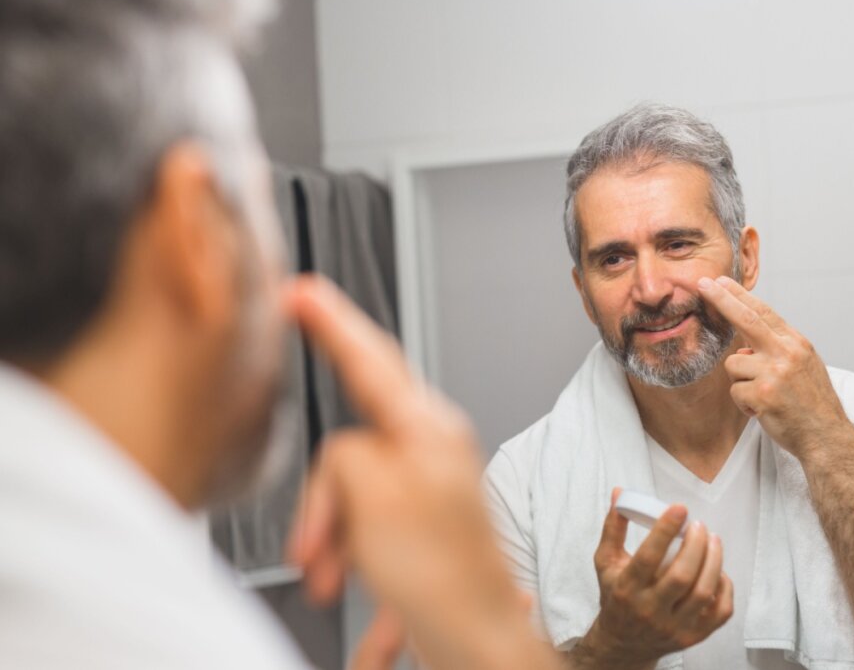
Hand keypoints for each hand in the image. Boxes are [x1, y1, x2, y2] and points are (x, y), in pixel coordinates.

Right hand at [286, 275, 559, 669]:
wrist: (479, 645)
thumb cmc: (443, 575)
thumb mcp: (372, 494)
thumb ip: (345, 452)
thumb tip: (342, 452)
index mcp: (427, 428)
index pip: (370, 357)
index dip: (331, 321)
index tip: (301, 291)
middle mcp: (431, 449)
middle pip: (349, 448)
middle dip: (323, 504)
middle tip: (312, 550)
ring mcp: (427, 488)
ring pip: (351, 496)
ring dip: (334, 543)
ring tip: (338, 583)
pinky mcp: (421, 525)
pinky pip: (366, 535)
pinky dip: (354, 566)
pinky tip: (366, 612)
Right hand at [575, 489, 732, 668]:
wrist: (623, 643)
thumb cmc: (616, 595)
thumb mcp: (606, 561)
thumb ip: (613, 527)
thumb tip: (620, 493)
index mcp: (626, 589)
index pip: (648, 557)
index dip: (665, 530)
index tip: (679, 508)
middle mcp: (649, 610)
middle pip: (681, 576)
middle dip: (696, 545)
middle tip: (698, 526)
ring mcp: (673, 626)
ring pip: (703, 592)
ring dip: (714, 561)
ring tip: (713, 540)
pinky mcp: (693, 636)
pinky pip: (720, 611)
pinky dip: (724, 586)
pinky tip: (718, 570)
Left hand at [696, 275, 853, 459]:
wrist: (827, 436)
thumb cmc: (812, 404)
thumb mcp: (803, 366)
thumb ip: (776, 350)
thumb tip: (744, 347)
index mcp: (796, 343)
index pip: (763, 312)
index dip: (739, 296)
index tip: (721, 282)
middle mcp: (786, 353)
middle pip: (746, 319)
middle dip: (722, 300)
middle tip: (703, 284)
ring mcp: (775, 372)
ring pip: (733, 365)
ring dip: (741, 382)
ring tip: (763, 396)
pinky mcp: (763, 393)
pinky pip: (735, 391)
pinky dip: (744, 403)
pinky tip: (763, 410)